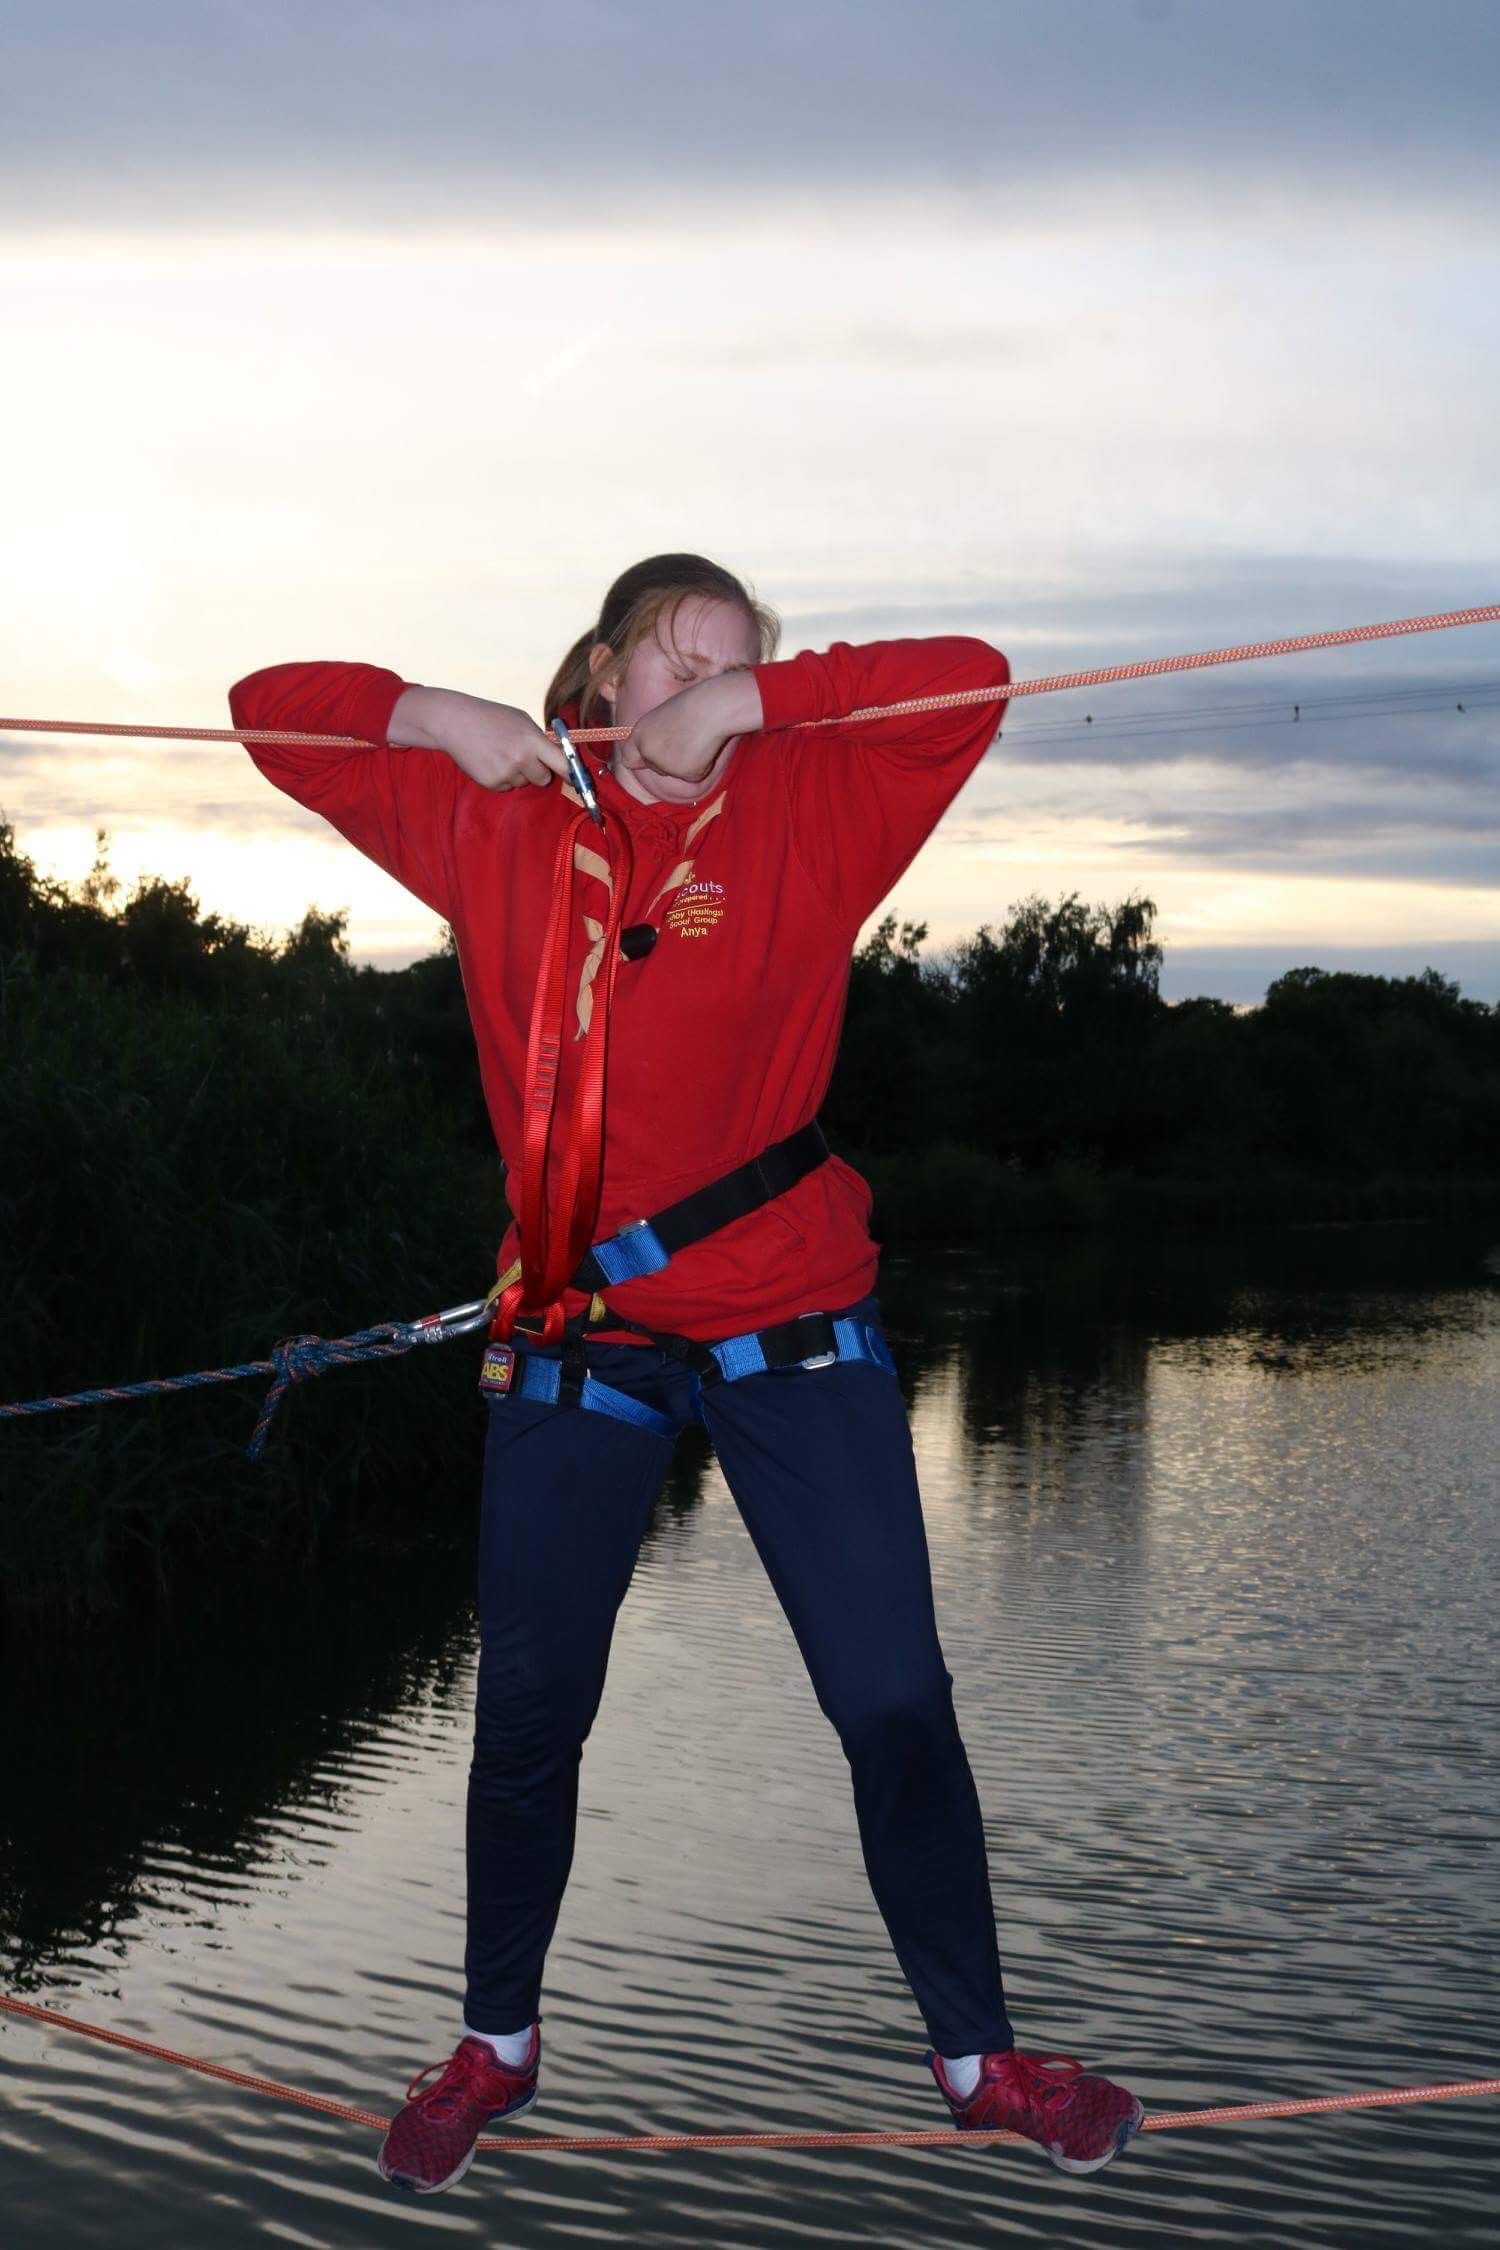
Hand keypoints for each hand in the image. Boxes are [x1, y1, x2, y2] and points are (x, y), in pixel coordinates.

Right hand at [389, 686, 568, 792]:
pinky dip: (502, 777)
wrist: (455, 722)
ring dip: (518, 773)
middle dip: (538, 771)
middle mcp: (521, 759)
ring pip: (524, 783)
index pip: (561, 764)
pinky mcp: (492, 783)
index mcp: (532, 740)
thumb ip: (539, 739)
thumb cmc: (491, 717)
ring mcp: (506, 773)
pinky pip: (507, 786)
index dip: (572, 774)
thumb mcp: (521, 720)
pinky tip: (489, 761)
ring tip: (500, 754)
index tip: (578, 781)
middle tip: (522, 756)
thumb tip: (560, 757)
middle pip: (544, 779)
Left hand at [615, 670, 763, 784]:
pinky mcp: (686, 773)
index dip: (640, 759)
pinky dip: (701, 766)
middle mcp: (647, 751)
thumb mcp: (663, 716)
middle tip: (685, 736)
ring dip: (686, 762)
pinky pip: (693, 776)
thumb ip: (655, 737)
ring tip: (696, 738)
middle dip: (668, 760)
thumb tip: (654, 758)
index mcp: (639, 734)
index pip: (628, 759)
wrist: (713, 708)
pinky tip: (705, 747)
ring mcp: (665, 764)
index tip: (649, 758)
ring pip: (674, 773)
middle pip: (655, 768)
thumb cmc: (693, 705)